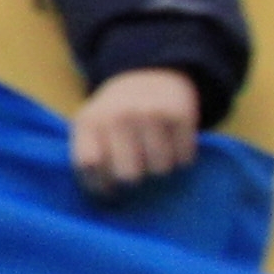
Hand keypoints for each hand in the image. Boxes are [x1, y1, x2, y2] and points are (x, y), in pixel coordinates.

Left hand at [70, 65, 202, 197]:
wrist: (148, 76)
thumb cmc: (115, 113)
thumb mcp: (91, 126)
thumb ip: (89, 155)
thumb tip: (103, 196)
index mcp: (89, 121)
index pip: (90, 165)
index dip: (100, 184)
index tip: (110, 188)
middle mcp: (118, 116)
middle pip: (128, 174)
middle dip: (133, 179)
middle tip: (136, 168)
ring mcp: (150, 114)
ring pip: (160, 169)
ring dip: (159, 168)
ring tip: (153, 153)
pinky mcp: (180, 115)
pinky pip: (184, 158)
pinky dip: (180, 158)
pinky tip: (172, 144)